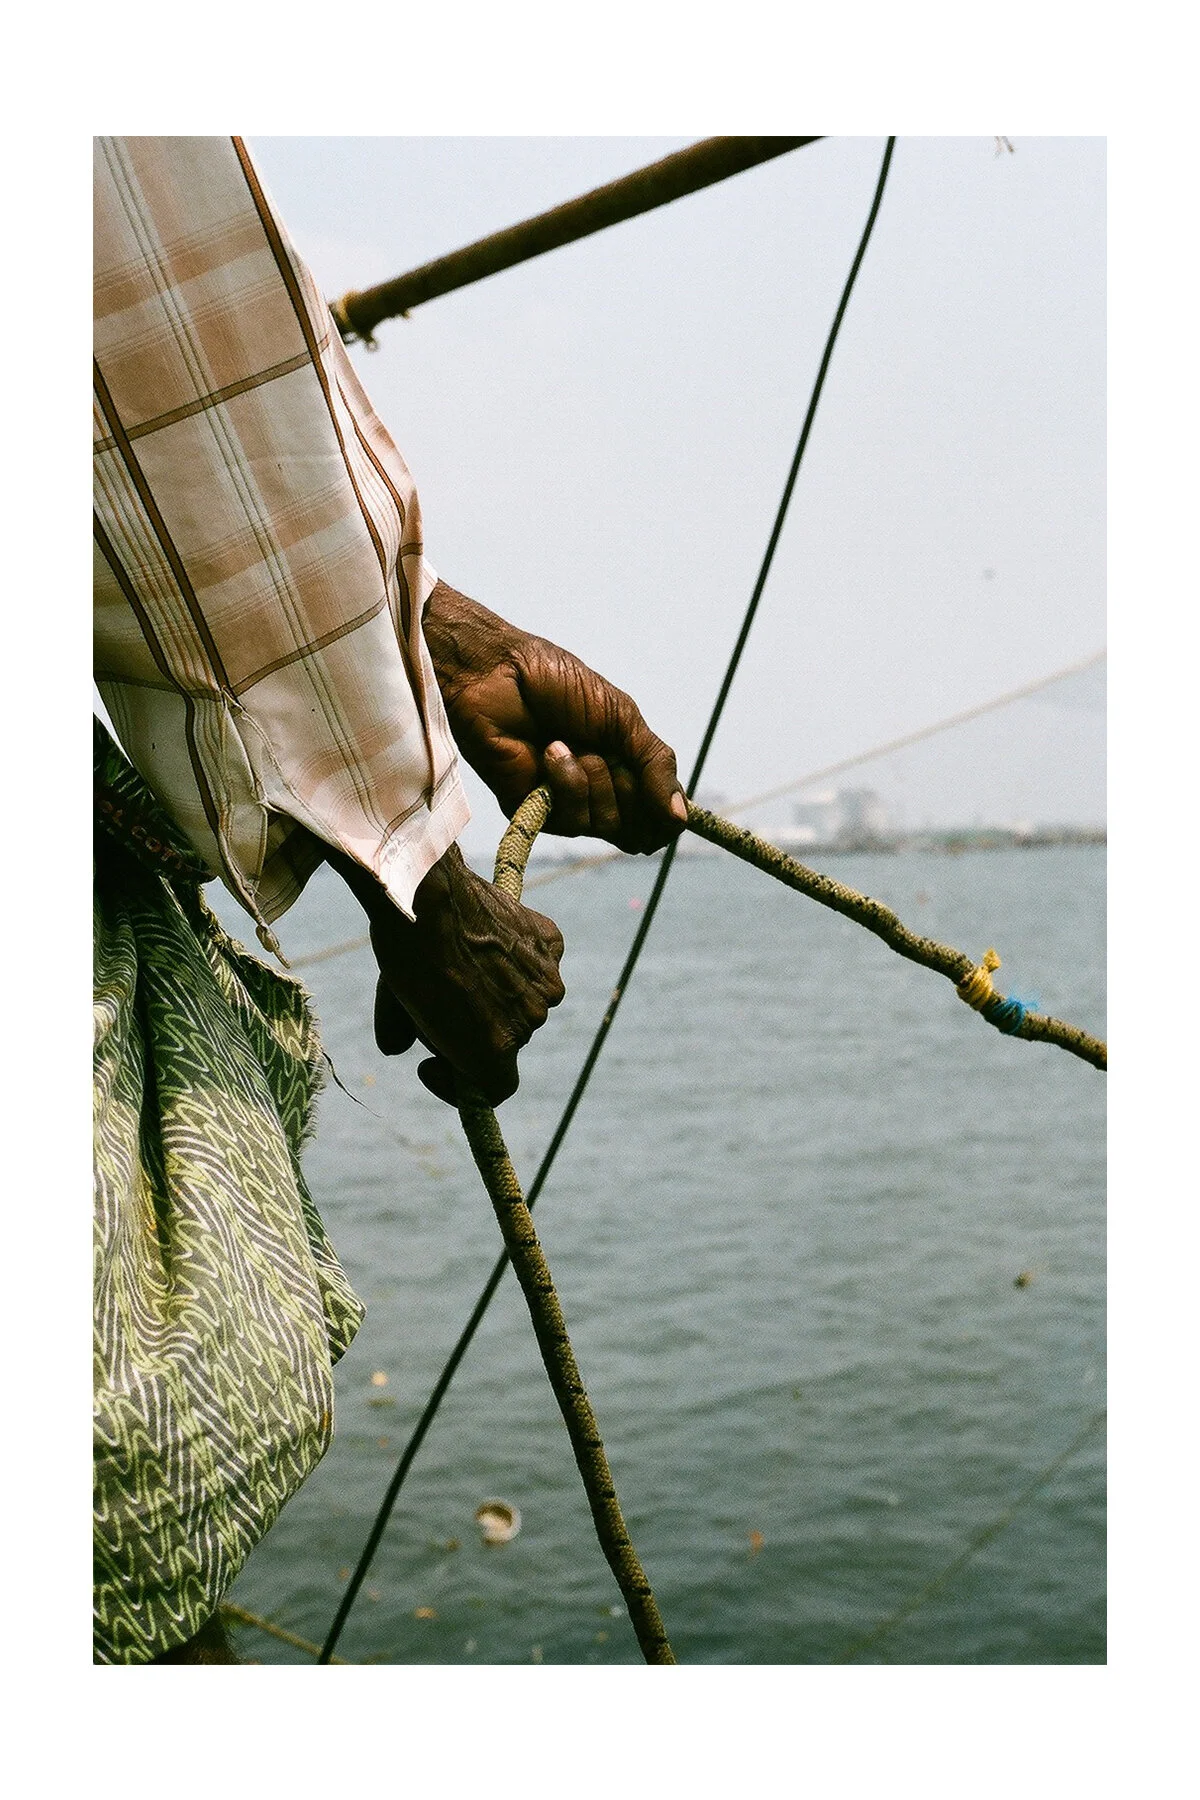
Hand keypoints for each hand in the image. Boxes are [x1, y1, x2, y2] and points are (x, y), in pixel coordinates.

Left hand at [328, 842, 564, 1105]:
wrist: (427, 890)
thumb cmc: (408, 952)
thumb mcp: (397, 1004)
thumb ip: (402, 1035)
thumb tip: (397, 1048)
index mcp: (494, 1049)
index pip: (495, 1089)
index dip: (462, 1083)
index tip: (433, 1062)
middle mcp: (530, 1020)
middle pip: (506, 1038)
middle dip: (477, 1026)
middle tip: (441, 995)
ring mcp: (546, 980)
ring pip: (525, 999)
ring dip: (500, 990)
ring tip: (462, 958)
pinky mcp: (551, 943)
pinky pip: (540, 961)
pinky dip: (519, 955)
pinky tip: (488, 936)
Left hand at [423, 581, 686, 853]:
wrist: (500, 674)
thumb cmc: (560, 686)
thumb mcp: (623, 717)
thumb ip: (656, 765)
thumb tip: (682, 819)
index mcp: (624, 768)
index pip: (659, 817)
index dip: (666, 813)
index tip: (663, 796)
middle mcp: (599, 792)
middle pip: (638, 826)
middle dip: (627, 785)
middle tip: (604, 749)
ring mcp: (565, 804)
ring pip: (605, 824)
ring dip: (593, 779)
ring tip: (565, 742)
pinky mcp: (532, 811)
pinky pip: (569, 819)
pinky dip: (566, 782)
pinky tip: (549, 751)